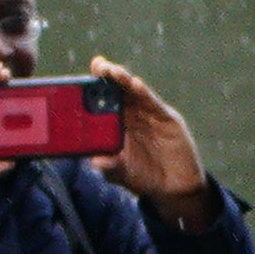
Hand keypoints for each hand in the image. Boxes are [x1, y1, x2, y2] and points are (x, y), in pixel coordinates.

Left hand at [87, 58, 214, 228]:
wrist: (174, 188)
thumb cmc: (144, 177)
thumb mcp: (122, 174)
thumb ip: (110, 166)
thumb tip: (96, 161)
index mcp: (116, 123)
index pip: (102, 100)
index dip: (93, 87)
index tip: (80, 79)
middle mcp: (132, 114)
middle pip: (117, 89)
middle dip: (107, 75)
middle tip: (98, 65)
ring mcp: (150, 115)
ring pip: (135, 92)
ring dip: (124, 79)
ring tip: (112, 71)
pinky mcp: (168, 119)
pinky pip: (154, 103)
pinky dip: (145, 94)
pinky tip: (136, 85)